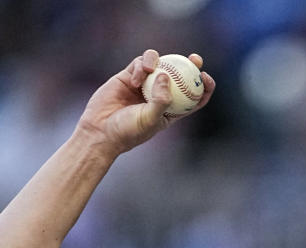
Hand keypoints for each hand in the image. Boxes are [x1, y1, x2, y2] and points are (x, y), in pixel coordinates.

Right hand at [75, 49, 215, 154]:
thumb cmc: (127, 131)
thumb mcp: (149, 119)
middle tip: (195, 59)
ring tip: (152, 71)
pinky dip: (142, 66)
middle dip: (191, 65)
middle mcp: (160, 95)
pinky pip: (141, 64)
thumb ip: (160, 100)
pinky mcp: (130, 76)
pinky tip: (136, 78)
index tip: (205, 77)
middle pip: (182, 76)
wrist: (100, 130)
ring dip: (160, 62)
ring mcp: (146, 84)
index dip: (204, 86)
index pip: (194, 96)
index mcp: (172, 109)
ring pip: (161, 64)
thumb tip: (165, 76)